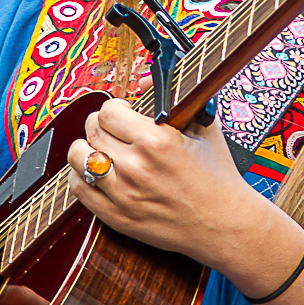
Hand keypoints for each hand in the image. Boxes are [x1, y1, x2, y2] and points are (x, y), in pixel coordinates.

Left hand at [65, 98, 261, 271]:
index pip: (109, 111)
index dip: (115, 106)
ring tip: (101, 147)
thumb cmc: (217, 174)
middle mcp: (136, 167)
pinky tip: (98, 171)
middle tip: (113, 127)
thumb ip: (173, 97)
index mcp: (157, 141)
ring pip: (79, 158)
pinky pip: (79, 188)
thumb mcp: (204, 126)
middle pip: (92, 131)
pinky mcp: (117, 218)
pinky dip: (81, 175)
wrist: (224, 224)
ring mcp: (124, 195)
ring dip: (86, 147)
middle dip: (100, 123)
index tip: (124, 110)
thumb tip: (144, 80)